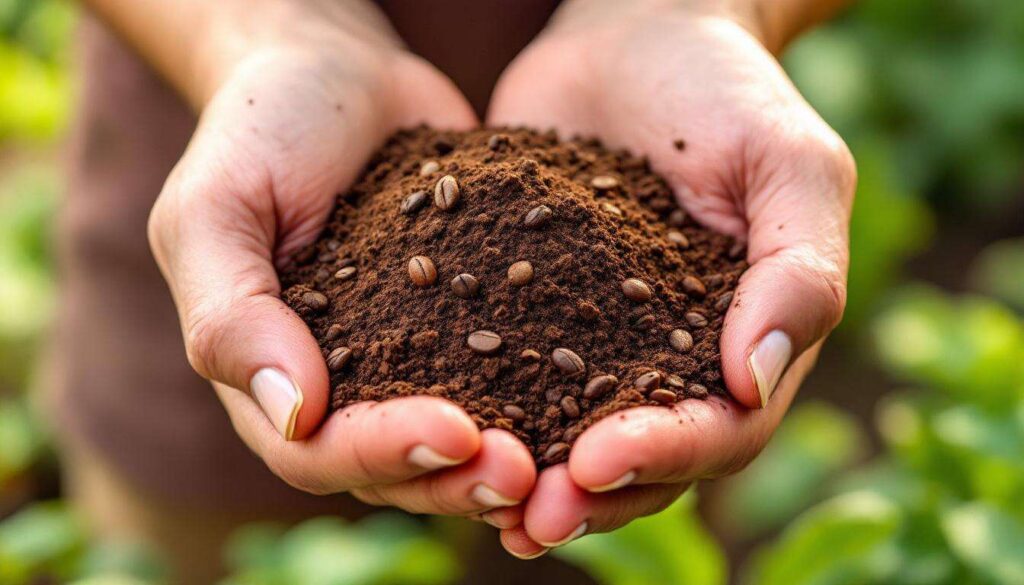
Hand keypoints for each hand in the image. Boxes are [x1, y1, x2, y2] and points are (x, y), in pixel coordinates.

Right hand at [148, 2, 534, 515]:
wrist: (342, 77)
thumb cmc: (262, 129)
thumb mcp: (216, 208)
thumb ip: (231, 314)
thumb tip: (293, 414)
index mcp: (270, 378)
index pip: (318, 450)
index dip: (383, 453)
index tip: (454, 433)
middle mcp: (345, 388)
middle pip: (398, 469)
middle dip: (460, 477)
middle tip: (529, 475)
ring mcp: (414, 363)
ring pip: (460, 445)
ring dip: (513, 460)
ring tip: (573, 462)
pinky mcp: (475, 329)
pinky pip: (512, 378)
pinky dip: (551, 403)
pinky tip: (604, 404)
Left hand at [487, 0, 855, 555]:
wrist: (634, 35)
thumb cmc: (726, 90)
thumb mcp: (790, 163)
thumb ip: (798, 270)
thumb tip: (756, 380)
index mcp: (746, 342)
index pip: (721, 428)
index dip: (667, 454)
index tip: (600, 458)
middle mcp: (671, 360)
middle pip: (642, 459)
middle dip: (590, 495)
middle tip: (530, 518)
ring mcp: (597, 342)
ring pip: (568, 437)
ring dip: (529, 480)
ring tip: (478, 504)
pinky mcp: (529, 312)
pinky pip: (506, 376)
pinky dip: (480, 415)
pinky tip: (432, 433)